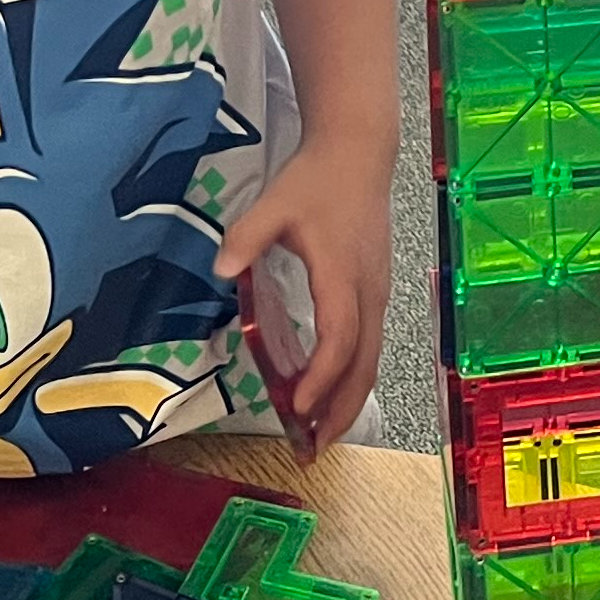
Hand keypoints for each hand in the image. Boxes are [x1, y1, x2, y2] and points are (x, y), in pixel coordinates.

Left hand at [212, 147, 389, 455]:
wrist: (360, 151)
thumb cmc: (316, 179)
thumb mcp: (274, 203)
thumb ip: (246, 237)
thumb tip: (221, 268)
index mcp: (343, 276)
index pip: (339, 339)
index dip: (321, 379)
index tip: (297, 408)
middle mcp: (369, 292)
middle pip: (364, 364)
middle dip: (340, 411)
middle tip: (313, 448)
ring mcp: (378, 293)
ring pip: (372, 359)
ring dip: (350, 401)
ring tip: (323, 435)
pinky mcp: (376, 291)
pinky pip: (371, 345)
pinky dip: (354, 377)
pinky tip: (333, 392)